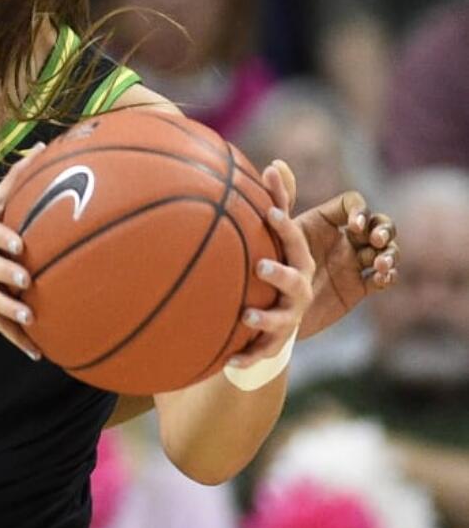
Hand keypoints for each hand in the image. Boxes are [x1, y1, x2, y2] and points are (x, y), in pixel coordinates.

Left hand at [227, 163, 315, 367]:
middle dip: (283, 274)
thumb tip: (274, 164)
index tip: (268, 213)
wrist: (275, 320)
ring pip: (282, 320)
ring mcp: (288, 318)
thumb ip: (277, 202)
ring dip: (266, 317)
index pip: (295, 241)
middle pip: (297, 281)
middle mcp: (299, 290)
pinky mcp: (273, 344)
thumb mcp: (276, 236)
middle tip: (261, 265)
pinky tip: (228, 363)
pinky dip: (246, 359)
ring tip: (247, 315)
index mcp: (298, 262)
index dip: (285, 228)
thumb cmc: (276, 266)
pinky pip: (261, 353)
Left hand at [279, 159, 397, 339]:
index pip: (354, 204)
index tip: (354, 224)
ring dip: (389, 254)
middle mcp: (345, 238)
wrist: (272, 301)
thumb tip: (274, 164)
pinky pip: (382, 280)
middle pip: (380, 224)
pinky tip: (382, 279)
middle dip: (383, 229)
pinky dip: (387, 277)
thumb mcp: (279, 230)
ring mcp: (355, 262)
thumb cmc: (274, 258)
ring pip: (386, 251)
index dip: (359, 210)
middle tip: (375, 240)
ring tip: (380, 264)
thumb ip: (279, 199)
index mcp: (327, 220)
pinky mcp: (359, 287)